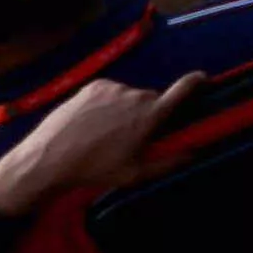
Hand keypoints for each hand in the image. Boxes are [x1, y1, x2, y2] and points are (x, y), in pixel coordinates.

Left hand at [0, 71, 202, 217]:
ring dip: (125, 109)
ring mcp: (113, 87)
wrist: (48, 158)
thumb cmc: (95, 169)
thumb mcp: (134, 174)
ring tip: (105, 132)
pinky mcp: (93, 85)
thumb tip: (194, 152)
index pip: (183, 90)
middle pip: (151, 100)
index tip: (203, 79)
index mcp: (150, 115)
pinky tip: (91, 122)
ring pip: (129, 96)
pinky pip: (110, 92)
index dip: (196, 82)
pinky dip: (108, 103)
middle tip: (132, 135)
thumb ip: (168, 162)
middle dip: (148, 113)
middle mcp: (135, 95)